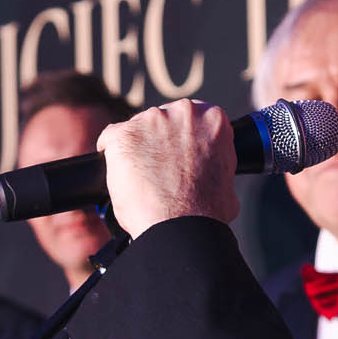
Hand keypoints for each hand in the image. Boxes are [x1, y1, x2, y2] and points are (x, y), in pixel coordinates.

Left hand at [95, 100, 239, 236]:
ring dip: (137, 149)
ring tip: (143, 179)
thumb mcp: (227, 178)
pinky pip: (110, 138)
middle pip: (163, 121)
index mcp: (211, 119)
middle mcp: (183, 112)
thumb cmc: (205, 211)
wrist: (180, 227)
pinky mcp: (124, 134)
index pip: (192, 119)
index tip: (178, 154)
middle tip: (160, 169)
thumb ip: (215, 161)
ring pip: (137, 129)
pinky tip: (121, 174)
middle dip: (160, 141)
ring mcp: (151, 121)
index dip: (183, 140)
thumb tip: (208, 170)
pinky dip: (112, 155)